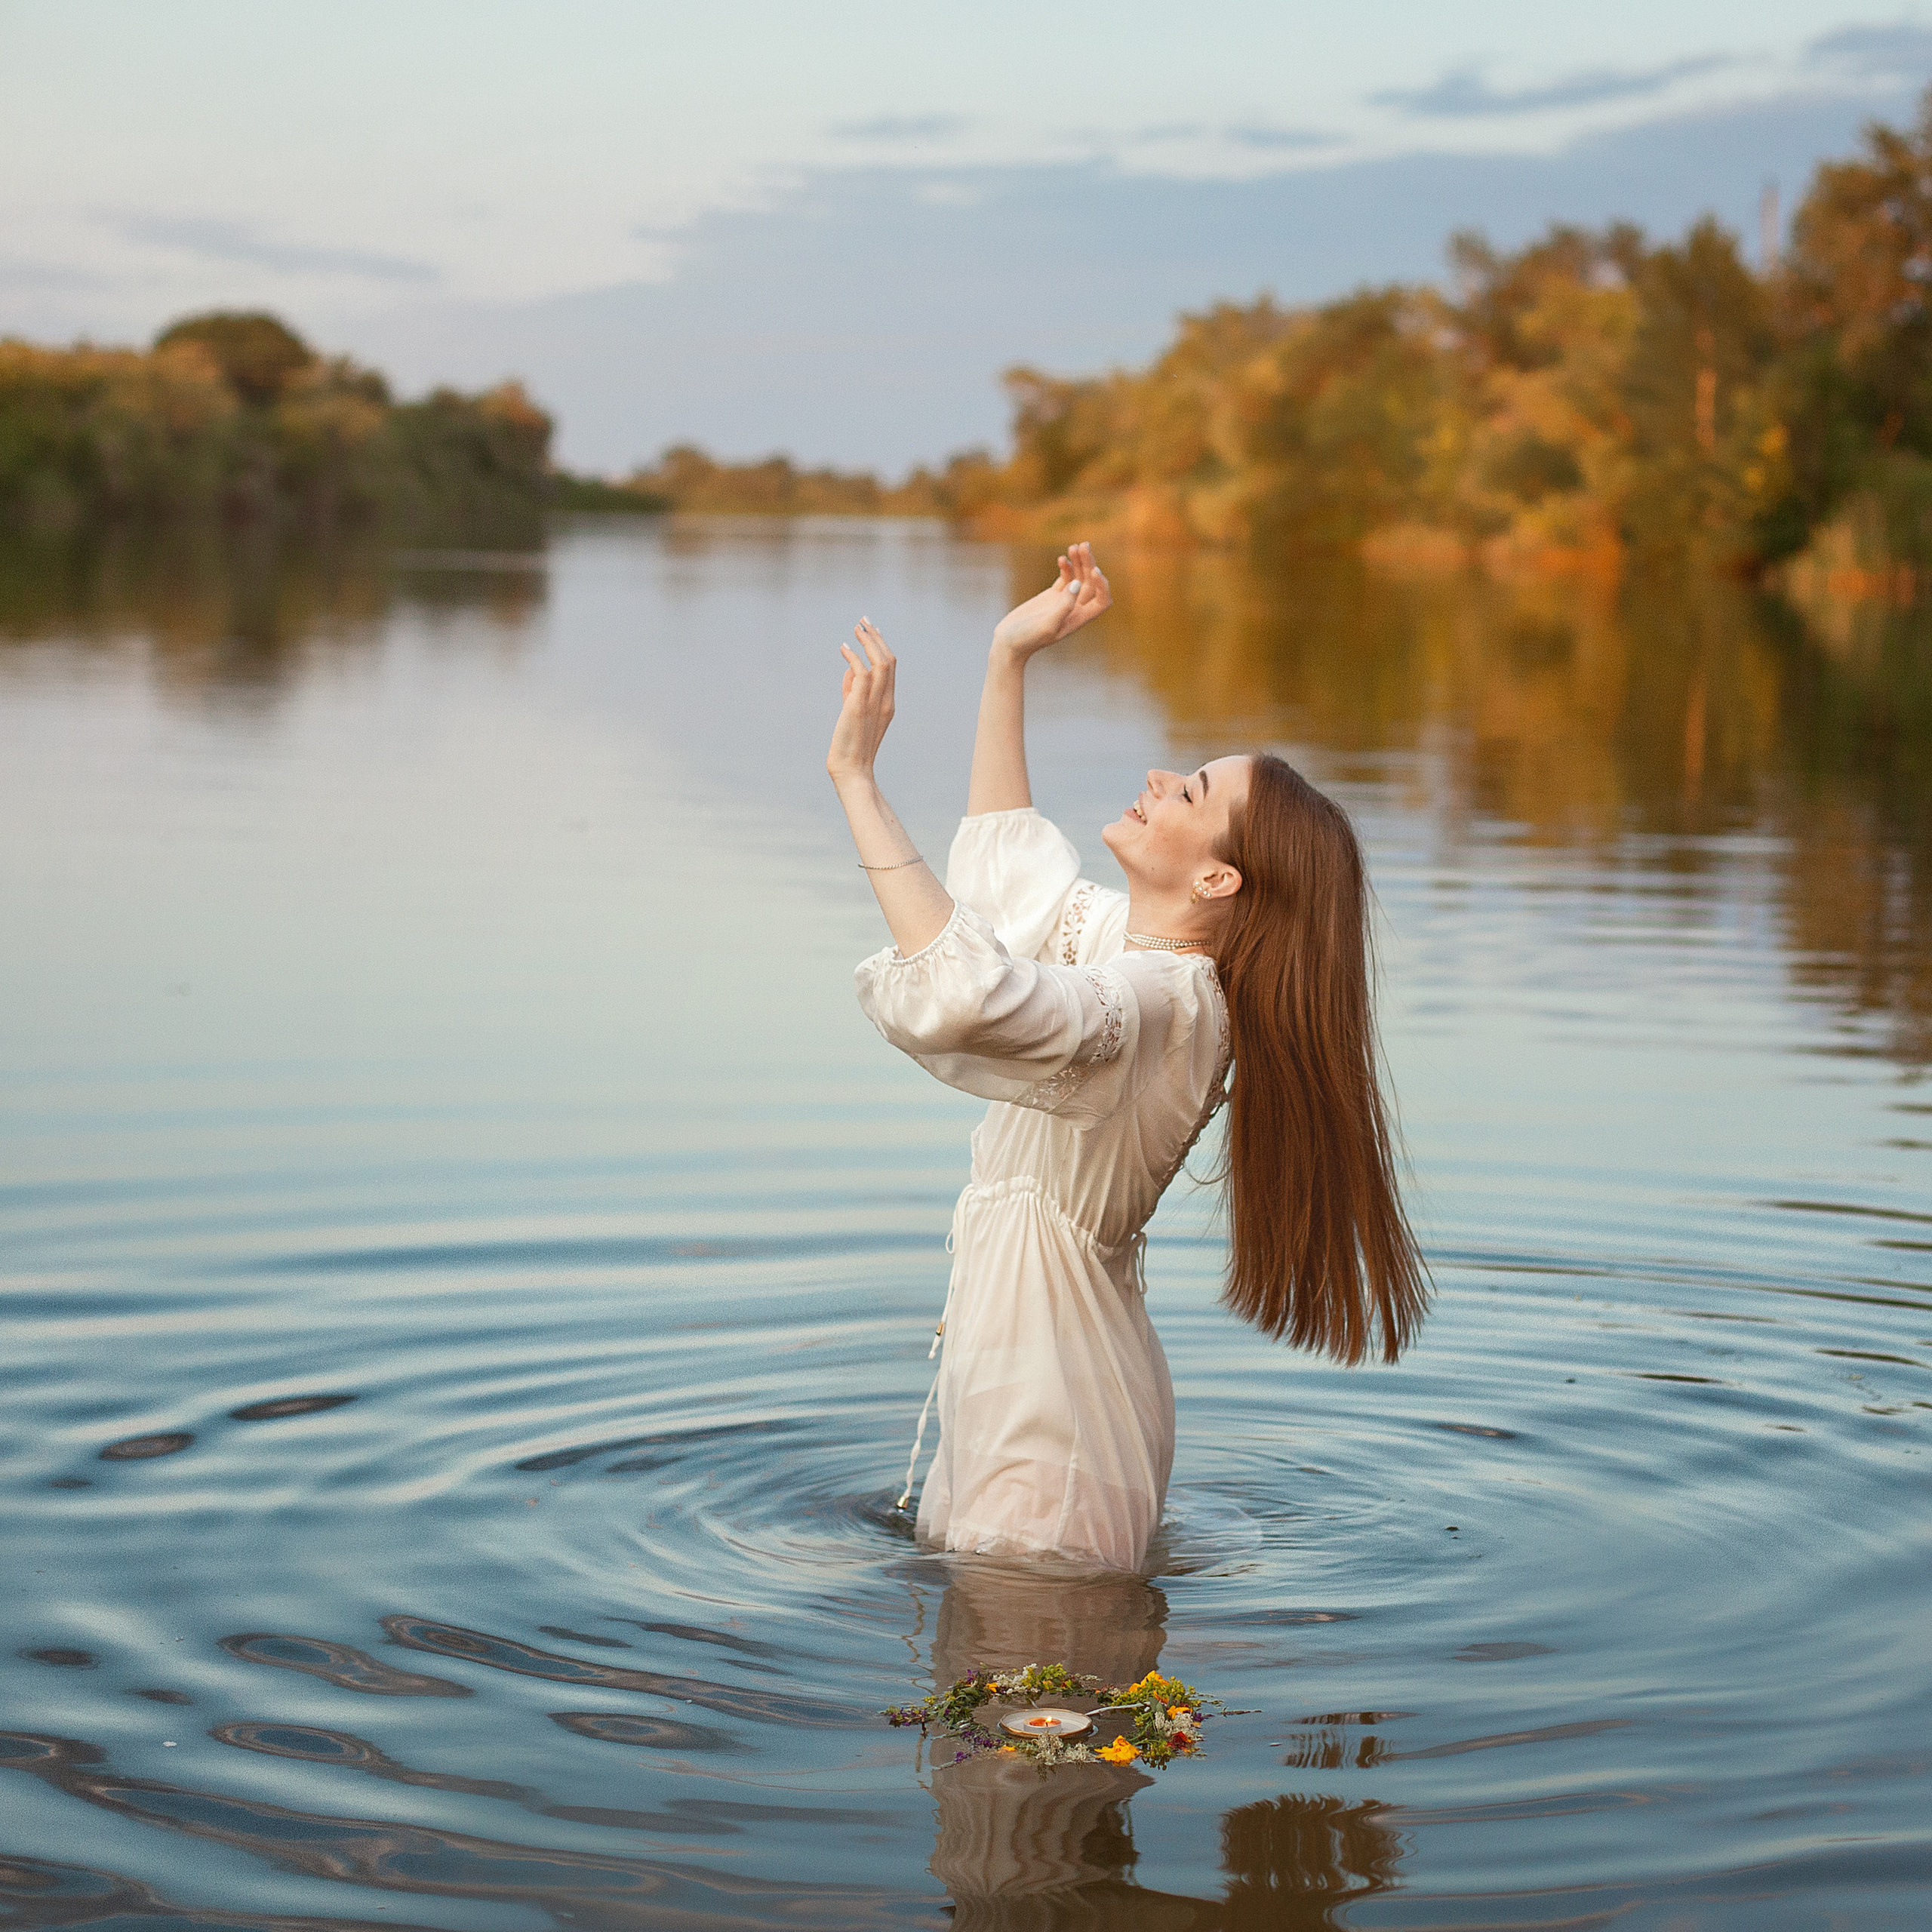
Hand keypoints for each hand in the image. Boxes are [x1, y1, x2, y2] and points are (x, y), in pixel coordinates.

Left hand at [827, 618, 895, 785]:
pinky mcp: (858, 706)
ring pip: (880, 663)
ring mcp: (874, 703)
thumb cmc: (850, 747)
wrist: (851, 771)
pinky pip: (862, 673)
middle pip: (889, 660)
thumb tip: (849, 671)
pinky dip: (854, 657)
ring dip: (868, 642)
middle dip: (877, 638)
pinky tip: (844, 649)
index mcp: (888, 704)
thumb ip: (852, 692)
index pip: (890, 668)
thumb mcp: (852, 714)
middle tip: (863, 622)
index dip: (882, 647)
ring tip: (857, 628)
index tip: (871, 631)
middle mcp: (885, 701)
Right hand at [990, 541, 1111, 662]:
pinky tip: (1061, 558)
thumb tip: (1076, 583)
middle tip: (1083, 545)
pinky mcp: (1051, 596)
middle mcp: (1075, 609)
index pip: (1102, 601)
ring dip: (1079, 561)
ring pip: (1079, 577)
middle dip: (1090, 564)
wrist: (1008, 642)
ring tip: (1074, 546)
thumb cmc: (1027, 638)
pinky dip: (1066, 567)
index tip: (1094, 571)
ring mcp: (1063, 601)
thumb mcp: (1046, 624)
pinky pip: (1065, 578)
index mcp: (1078, 619)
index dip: (1103, 585)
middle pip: (1091, 583)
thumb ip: (1063, 606)